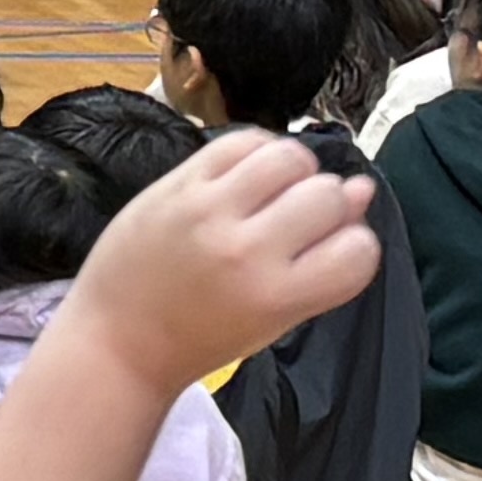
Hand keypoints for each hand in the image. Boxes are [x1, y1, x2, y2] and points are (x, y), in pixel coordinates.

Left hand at [60, 128, 377, 390]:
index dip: (356, 242)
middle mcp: (247, 251)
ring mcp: (209, 212)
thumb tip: (362, 191)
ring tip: (276, 191)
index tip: (334, 246)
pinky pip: (239, 141)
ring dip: (296, 169)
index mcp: (279, 297)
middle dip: (329, 202)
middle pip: (328, 195)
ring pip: (289, 157)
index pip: (359, 249)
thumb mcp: (276, 316)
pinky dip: (257, 150)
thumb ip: (322, 260)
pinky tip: (249, 173)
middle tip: (299, 219)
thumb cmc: (203, 334)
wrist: (119, 339)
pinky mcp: (177, 185)